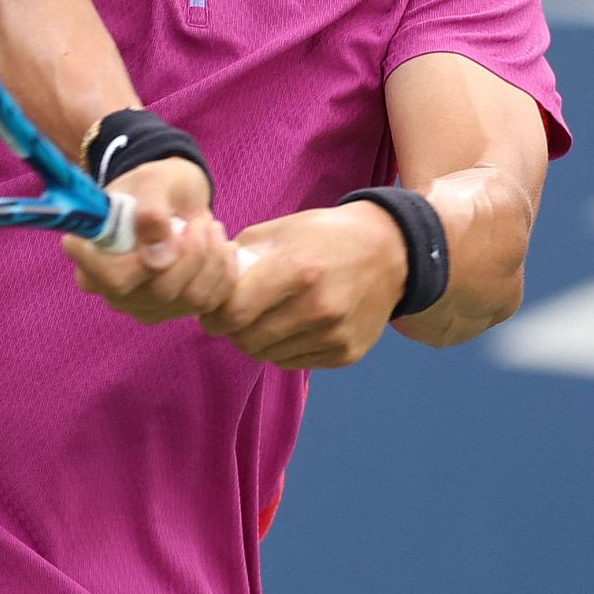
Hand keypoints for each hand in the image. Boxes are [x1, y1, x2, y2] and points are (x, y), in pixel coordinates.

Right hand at [62, 157, 237, 323]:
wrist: (174, 197)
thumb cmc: (155, 185)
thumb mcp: (153, 183)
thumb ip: (151, 213)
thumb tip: (157, 256)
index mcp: (91, 256)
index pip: (115, 279)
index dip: (149, 259)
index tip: (174, 225)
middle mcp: (111, 290)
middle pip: (160, 291)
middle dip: (193, 252)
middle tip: (200, 222)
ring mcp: (141, 305)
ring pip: (190, 298)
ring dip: (212, 258)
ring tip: (210, 228)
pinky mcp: (172, 311)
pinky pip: (210, 302)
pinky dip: (224, 271)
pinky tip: (220, 247)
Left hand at [199, 203, 406, 368]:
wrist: (390, 252)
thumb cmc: (324, 236)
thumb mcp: (280, 231)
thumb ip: (239, 258)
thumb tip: (204, 285)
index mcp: (297, 270)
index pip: (233, 313)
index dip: (214, 315)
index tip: (213, 310)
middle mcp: (318, 307)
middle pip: (247, 340)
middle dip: (233, 330)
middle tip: (238, 314)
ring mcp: (335, 334)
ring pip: (268, 356)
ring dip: (258, 341)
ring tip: (269, 316)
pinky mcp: (346, 353)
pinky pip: (294, 363)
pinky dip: (285, 349)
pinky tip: (295, 325)